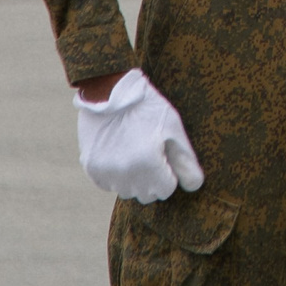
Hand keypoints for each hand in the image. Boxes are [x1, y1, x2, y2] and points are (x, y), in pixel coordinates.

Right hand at [74, 68, 204, 203]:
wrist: (109, 91)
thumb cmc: (147, 108)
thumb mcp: (173, 129)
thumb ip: (186, 161)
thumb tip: (194, 186)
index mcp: (148, 164)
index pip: (166, 190)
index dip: (169, 173)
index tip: (164, 156)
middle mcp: (125, 173)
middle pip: (146, 194)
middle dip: (152, 179)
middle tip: (150, 153)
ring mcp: (105, 172)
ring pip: (127, 191)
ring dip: (133, 179)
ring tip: (134, 151)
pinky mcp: (91, 168)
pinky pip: (108, 184)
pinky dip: (115, 174)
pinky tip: (119, 153)